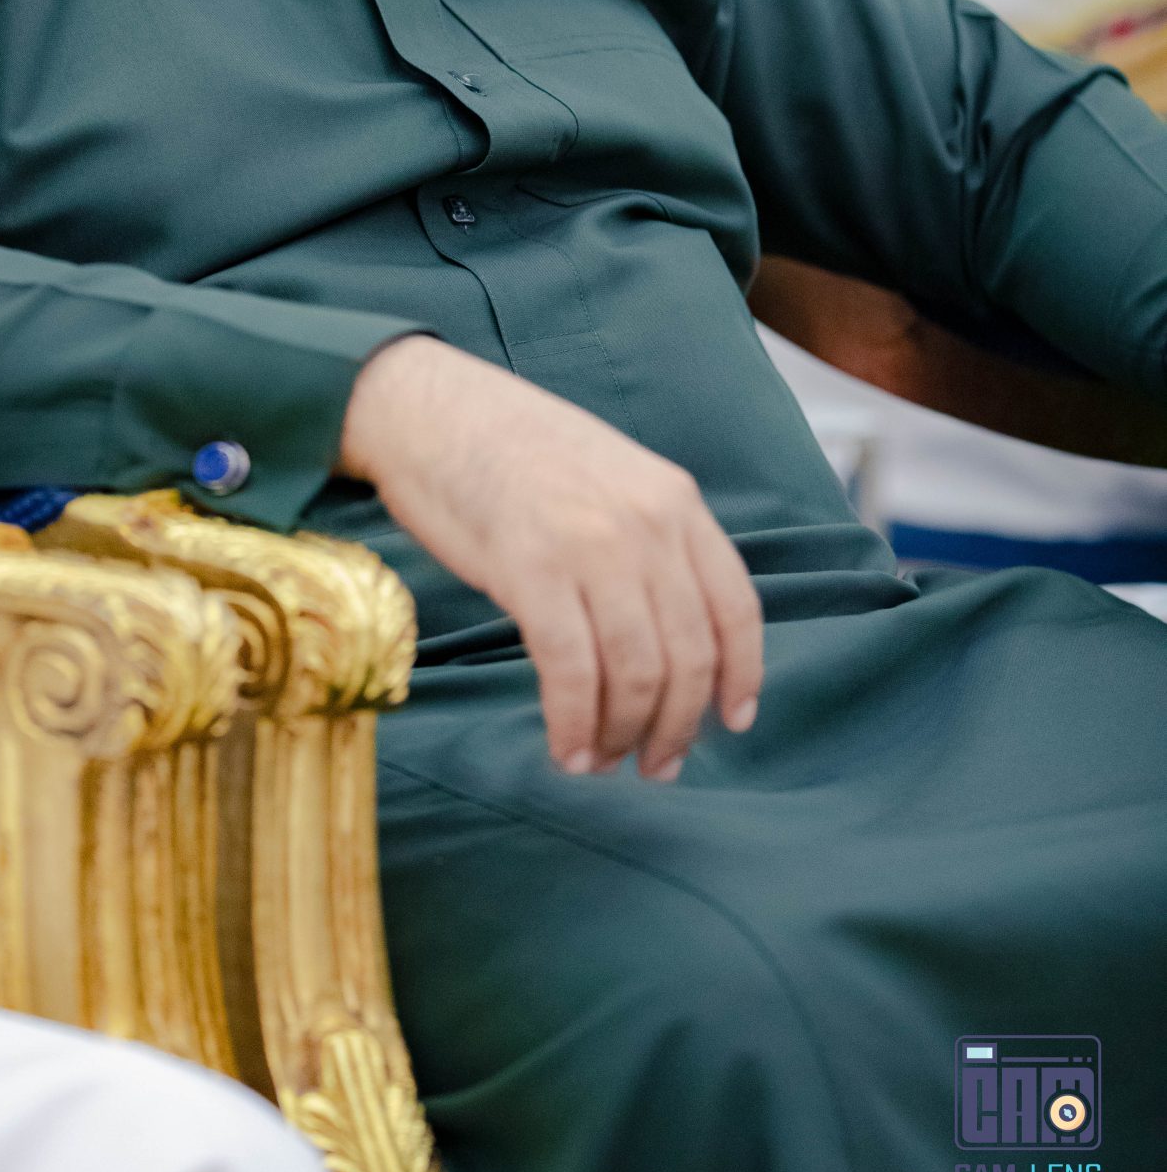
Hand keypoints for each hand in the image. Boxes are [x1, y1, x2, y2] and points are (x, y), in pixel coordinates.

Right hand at [341, 336, 762, 779]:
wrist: (430, 406)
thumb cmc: (510, 445)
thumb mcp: (610, 473)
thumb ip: (648, 536)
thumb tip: (666, 629)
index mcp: (674, 499)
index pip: (735, 606)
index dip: (740, 676)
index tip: (730, 722)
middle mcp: (646, 525)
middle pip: (688, 655)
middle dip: (677, 726)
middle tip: (656, 765)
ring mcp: (591, 547)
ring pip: (636, 674)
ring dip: (624, 735)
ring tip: (601, 761)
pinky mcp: (530, 571)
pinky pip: (571, 672)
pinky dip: (574, 724)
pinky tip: (566, 749)